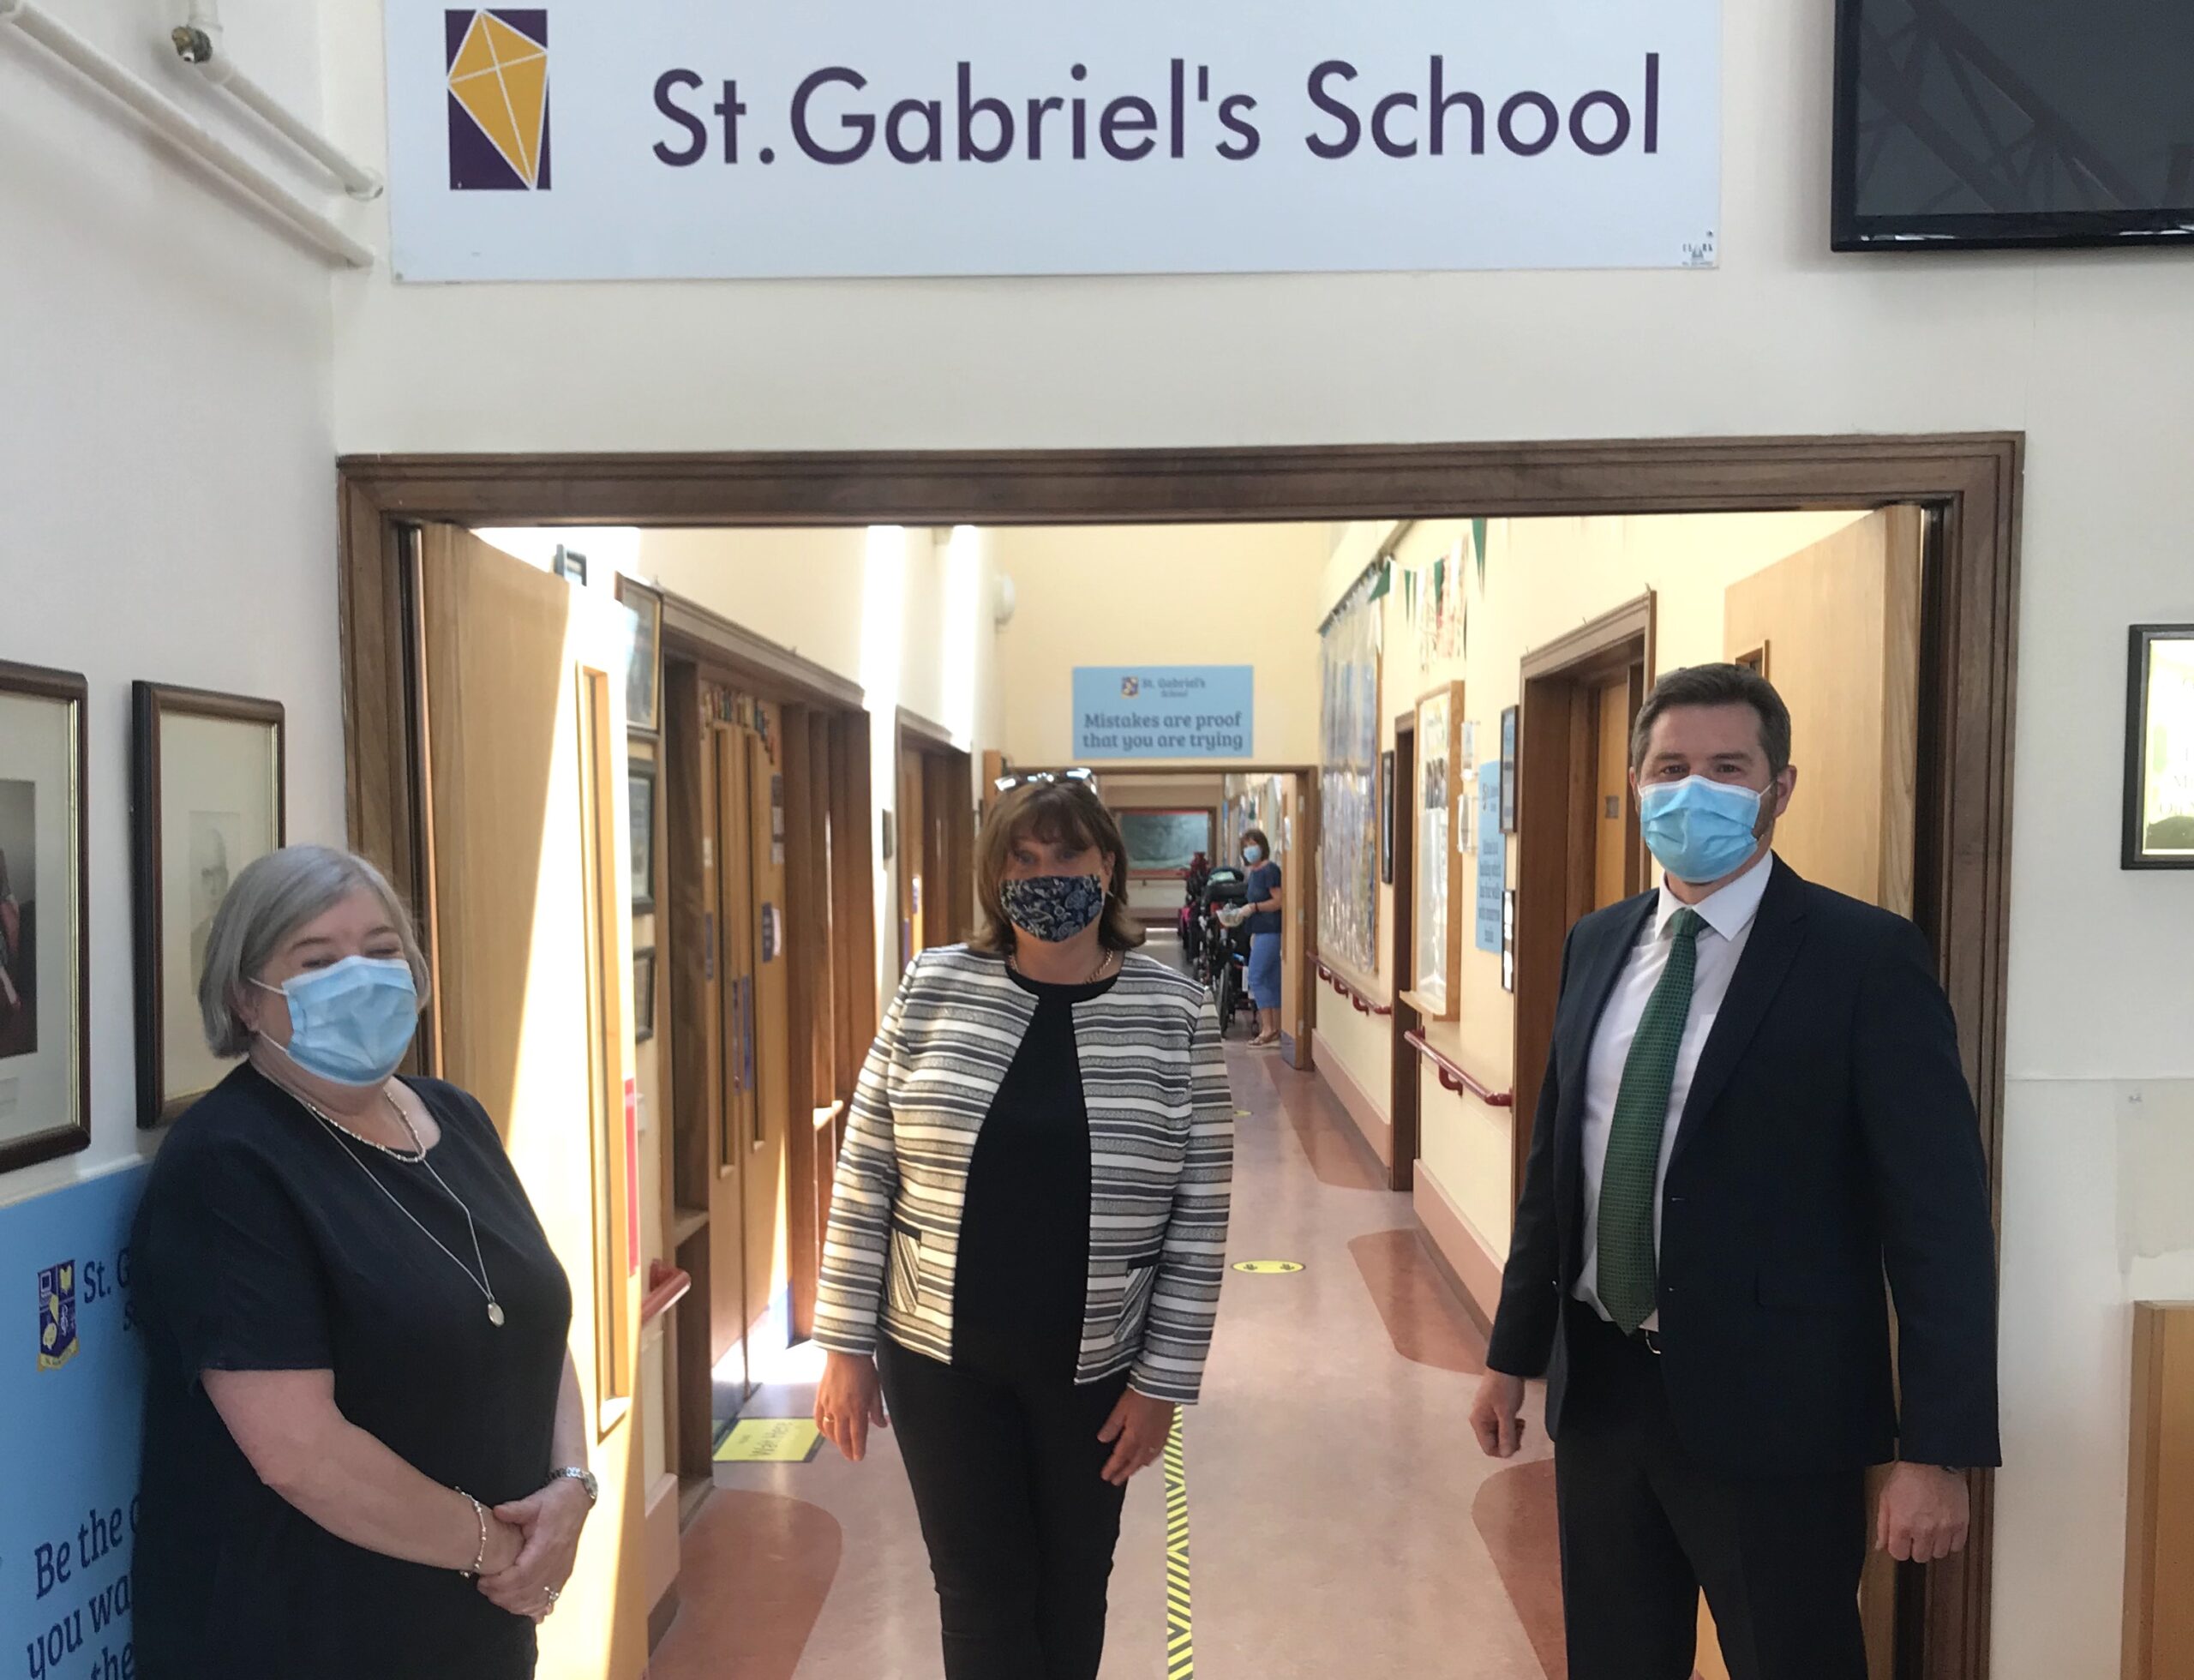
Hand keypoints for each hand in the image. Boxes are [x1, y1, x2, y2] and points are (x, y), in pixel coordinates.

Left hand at [477, 1479, 590, 1621]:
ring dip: (514, 1604)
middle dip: (502, 1596)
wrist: (578, 1501)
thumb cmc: (555, 1501)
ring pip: (537, 1600)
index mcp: (547, 1546)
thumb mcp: (535, 1501)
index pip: (521, 1575)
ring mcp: (562, 1572)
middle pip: (527, 1592)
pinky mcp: (563, 1576)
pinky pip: (548, 1600)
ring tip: (496, 1596)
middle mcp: (556, 1564)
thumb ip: (515, 1509)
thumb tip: (496, 1512)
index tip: (482, 1581)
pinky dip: (532, 1608)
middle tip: (484, 1589)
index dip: (500, 1584)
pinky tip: (520, 1607)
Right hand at [815, 1351, 888, 1462]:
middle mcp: (841, 1411)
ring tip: (841, 1444)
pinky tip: (826, 1432)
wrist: (845, 1352)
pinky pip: (818, 1420)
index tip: (859, 1458)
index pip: (858, 1435)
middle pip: (842, 1437)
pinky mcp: (819, 1399)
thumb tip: (882, 1425)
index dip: (858, 1449)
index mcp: (857, 1409)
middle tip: (850, 1457)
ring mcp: (828, 1406)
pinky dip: (822, 1429)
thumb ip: (877, 1410)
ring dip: (835, 1441)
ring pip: (829, 1430)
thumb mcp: (876, 1389)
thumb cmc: (864, 1369)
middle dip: (846, 1450)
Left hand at [1098, 1389, 1175, 1485]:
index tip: (1105, 1477)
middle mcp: (1146, 1442)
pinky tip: (1147, 1460)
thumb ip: (1112, 1425)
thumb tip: (1102, 1440)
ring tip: (1129, 1473)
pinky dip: (1149, 1459)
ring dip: (1136, 1468)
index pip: (1120, 1457)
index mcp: (1134, 1437)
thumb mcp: (1121, 1408)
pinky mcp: (1166, 1433)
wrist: (1163, 1387)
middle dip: (1123, 1473)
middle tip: (1115, 1481)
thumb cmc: (1140, 1395)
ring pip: (1146, 1460)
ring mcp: (1158, 1439)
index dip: (1112, 1468)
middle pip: (1134, 1462)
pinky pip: (1157, 1453)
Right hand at [1469, 1371, 1527, 1457]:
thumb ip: (1506, 1434)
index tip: (1517, 1441)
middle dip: (1509, 1441)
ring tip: (1520, 1423)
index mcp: (1479, 1422)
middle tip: (1520, 1430)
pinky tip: (1518, 1419)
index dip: (1504, 1450)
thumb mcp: (1507, 1412)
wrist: (1507, 1366)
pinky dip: (1510, 1426)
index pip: (1489, 1449)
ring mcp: (1487, 1415)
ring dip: (1511, 1433)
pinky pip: (1501, 1426)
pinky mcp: (1494, 1410)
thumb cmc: (1505, 1388)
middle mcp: (1480, 1420)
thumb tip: (1506, 1454)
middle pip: (1494, 1442)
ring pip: (1499, 1435)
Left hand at [1875, 1463, 1969, 1562]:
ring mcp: (1944, 1529)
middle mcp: (1924, 1530)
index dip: (1899, 1547)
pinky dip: (1950, 1541)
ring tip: (1931, 1529)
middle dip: (1916, 1547)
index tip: (1901, 1541)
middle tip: (1916, 1533)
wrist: (1933, 1461)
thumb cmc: (1908, 1477)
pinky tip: (1944, 1530)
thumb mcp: (1886, 1498)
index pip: (1899, 1555)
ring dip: (1934, 1545)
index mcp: (1902, 1524)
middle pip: (1920, 1557)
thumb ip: (1883, 1525)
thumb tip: (1881, 1546)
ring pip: (1939, 1554)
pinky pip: (1957, 1546)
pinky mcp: (1961, 1524)